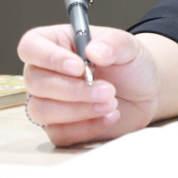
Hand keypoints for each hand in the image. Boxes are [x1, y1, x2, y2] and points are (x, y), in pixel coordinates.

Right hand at [17, 26, 177, 147]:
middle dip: (73, 89)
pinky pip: (59, 133)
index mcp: (55, 43)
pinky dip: (86, 128)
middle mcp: (45, 72)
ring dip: (79, 110)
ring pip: (42, 111)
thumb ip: (113, 43)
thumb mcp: (129, 46)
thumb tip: (93, 51)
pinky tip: (110, 116)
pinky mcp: (60, 127)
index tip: (78, 67)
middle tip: (107, 90)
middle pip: (36, 83)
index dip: (49, 58)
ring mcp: (49, 101)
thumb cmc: (130, 64)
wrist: (146, 91)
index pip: (31, 47)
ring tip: (111, 103)